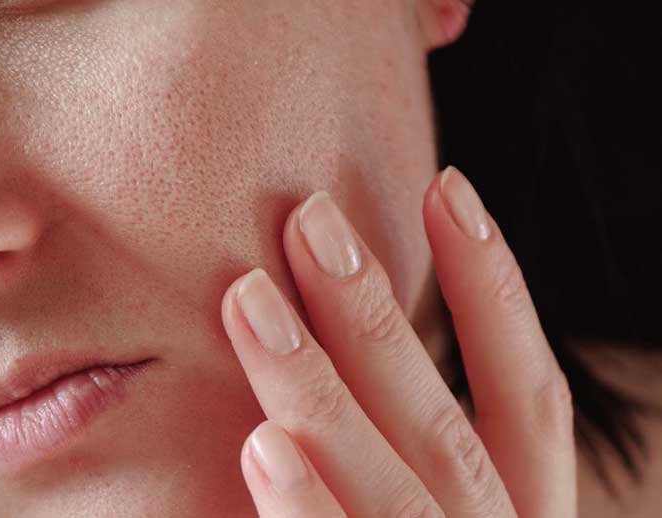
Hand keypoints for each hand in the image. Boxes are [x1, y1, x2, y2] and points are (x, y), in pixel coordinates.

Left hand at [221, 166, 576, 516]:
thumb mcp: (420, 500)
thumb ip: (397, 444)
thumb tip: (342, 326)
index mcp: (517, 513)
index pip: (530, 397)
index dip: (494, 287)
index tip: (447, 187)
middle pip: (442, 431)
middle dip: (374, 318)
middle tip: (308, 217)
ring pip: (390, 491)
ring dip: (319, 390)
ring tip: (250, 297)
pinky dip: (307, 508)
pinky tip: (262, 444)